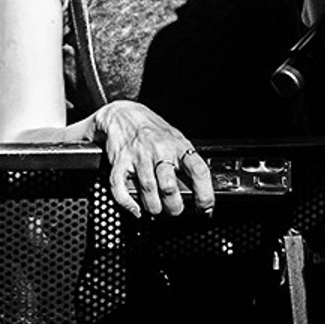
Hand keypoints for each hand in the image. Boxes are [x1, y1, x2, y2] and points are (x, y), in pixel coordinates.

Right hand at [92, 98, 214, 218]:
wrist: (123, 113)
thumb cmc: (153, 130)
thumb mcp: (175, 139)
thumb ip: (184, 162)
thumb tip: (196, 192)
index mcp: (178, 145)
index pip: (198, 170)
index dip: (205, 194)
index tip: (205, 208)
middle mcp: (159, 149)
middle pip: (169, 187)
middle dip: (174, 207)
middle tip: (174, 210)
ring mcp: (138, 155)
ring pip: (148, 190)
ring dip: (154, 207)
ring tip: (157, 208)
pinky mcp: (119, 161)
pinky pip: (120, 188)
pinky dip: (128, 203)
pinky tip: (135, 208)